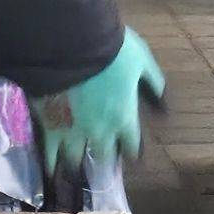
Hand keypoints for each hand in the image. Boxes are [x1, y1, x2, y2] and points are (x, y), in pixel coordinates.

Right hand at [31, 28, 165, 172]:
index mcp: (124, 118)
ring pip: (76, 159)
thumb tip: (164, 105)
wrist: (72, 43)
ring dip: (76, 164)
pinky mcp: (50, 129)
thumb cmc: (111, 49)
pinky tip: (49, 169)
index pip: (132, 147)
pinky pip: (50, 153)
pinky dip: (50, 162)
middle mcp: (100, 132)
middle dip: (105, 159)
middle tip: (101, 161)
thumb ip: (153, 82)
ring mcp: (74, 133)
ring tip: (73, 171)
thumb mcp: (141, 60)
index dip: (132, 151)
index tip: (130, 153)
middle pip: (105, 156)